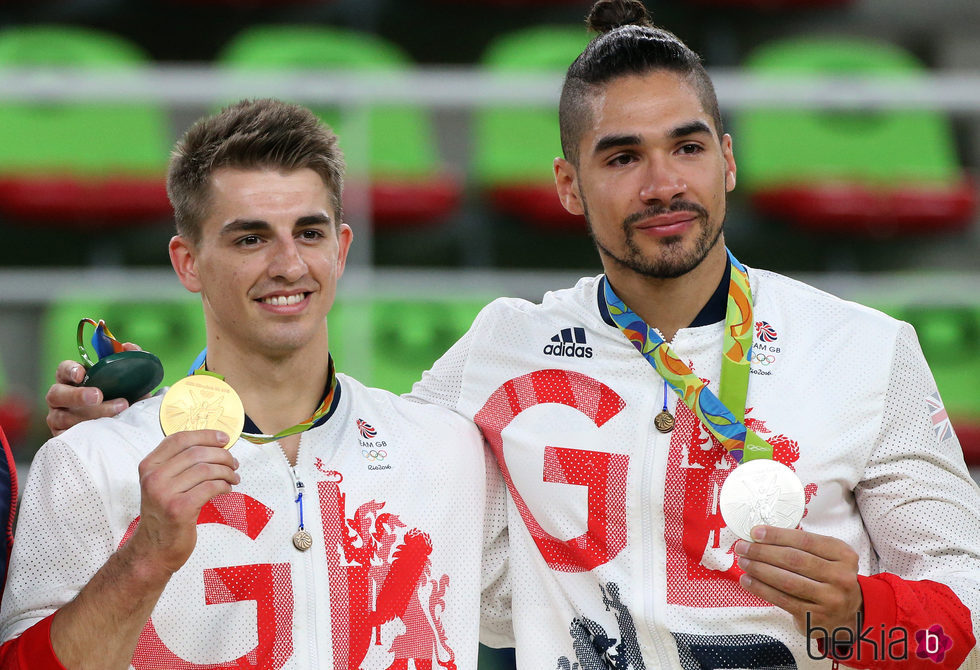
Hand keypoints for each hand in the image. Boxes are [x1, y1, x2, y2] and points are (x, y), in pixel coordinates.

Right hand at [46, 343, 143, 435]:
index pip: (63, 370)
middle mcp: (60, 398)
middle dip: (77, 395)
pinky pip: (68, 435)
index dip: (70, 370)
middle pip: (56, 394)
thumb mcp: (124, 380)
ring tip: (118, 412)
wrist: (123, 426)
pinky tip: (103, 430)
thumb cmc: (118, 397)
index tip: (82, 373)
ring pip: (63, 417)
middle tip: (98, 396)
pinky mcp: (62, 436)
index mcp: (71, 380)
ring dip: (91, 414)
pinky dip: (85, 432)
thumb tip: (128, 346)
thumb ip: (127, 360)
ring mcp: (58, 417)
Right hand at [129, 430, 239, 575]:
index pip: (180, 439)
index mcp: (149, 466)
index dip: (206, 435)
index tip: (224, 438)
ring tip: (234, 477)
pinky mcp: (179, 509)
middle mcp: (153, 477)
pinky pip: (210, 487)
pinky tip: (227, 489)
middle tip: (234, 463)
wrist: (154, 549)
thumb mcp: (163, 484)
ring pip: (206, 469)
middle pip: (197, 452)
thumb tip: (215, 444)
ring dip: (227, 471)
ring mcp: (164, 493)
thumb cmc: (165, 514)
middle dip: (222, 455)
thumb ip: (179, 464)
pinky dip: (224, 486)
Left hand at [734, 526, 862, 635]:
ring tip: (743, 562)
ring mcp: (829, 599)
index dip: (777, 536)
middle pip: (794, 560)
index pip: (805, 541)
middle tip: (743, 547)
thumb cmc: (831, 578)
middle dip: (763, 552)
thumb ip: (804, 546)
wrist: (850, 614)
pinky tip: (748, 581)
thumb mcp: (830, 557)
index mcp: (843, 555)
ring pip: (787, 581)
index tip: (755, 532)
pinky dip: (761, 589)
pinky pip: (783, 600)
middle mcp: (840, 577)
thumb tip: (763, 536)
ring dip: (759, 570)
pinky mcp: (815, 617)